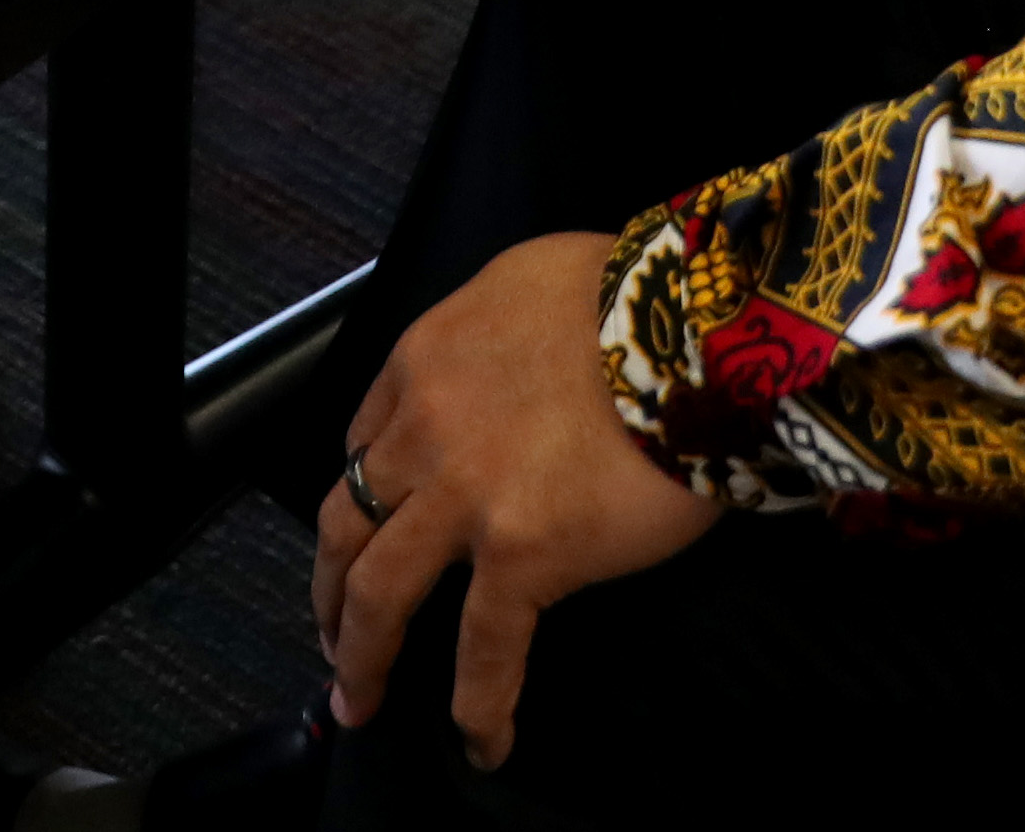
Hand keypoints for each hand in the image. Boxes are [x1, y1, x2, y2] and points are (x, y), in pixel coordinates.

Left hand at [311, 233, 718, 774]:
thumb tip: (506, 374)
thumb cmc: (633, 293)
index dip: (363, 495)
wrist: (695, 328)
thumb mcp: (525, 283)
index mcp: (426, 359)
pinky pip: (484, 645)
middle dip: (329, 586)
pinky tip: (480, 741)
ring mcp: (466, 496)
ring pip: (382, 588)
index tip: (368, 532)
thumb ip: (490, 339)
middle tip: (330, 633)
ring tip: (359, 699)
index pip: (365, 440)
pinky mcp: (523, 552)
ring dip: (361, 651)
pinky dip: (477, 703)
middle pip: (346, 520)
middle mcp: (425, 427)